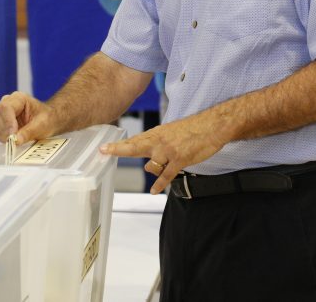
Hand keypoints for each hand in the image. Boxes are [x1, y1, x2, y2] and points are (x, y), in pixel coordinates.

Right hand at [0, 92, 57, 144]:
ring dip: (2, 135)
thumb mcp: (42, 125)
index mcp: (18, 98)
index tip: (12, 135)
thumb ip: (28, 132)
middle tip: (15, 140)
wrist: (47, 120)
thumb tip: (15, 141)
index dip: (7, 122)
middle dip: (4, 130)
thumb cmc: (46, 119)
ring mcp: (0, 112)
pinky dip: (1, 137)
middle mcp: (6, 102)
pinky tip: (12, 139)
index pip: (6, 107)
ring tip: (15, 139)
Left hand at [100, 113, 228, 194]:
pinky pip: (167, 174)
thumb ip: (157, 147)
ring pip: (152, 164)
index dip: (118, 145)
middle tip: (104, 151)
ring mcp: (169, 150)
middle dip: (119, 149)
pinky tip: (154, 190)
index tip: (103, 148)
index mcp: (157, 134)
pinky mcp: (180, 159)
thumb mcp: (171, 133)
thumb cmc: (192, 129)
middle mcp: (160, 141)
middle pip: (135, 146)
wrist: (212, 125)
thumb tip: (148, 166)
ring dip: (152, 170)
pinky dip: (160, 184)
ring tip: (157, 172)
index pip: (134, 140)